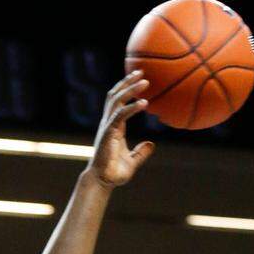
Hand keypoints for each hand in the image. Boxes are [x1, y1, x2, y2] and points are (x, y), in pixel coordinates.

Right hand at [88, 71, 153, 187]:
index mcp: (113, 127)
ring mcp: (107, 127)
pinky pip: (120, 115)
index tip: (139, 79)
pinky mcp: (108, 133)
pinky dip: (132, 107)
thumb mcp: (132, 161)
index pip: (117, 102)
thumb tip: (151, 145)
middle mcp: (108, 123)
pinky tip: (144, 103)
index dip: (126, 88)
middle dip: (127, 81)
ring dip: (130, 88)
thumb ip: (141, 152)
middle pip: (115, 95)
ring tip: (144, 81)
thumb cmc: (114, 174)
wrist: (102, 182)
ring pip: (116, 100)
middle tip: (141, 71)